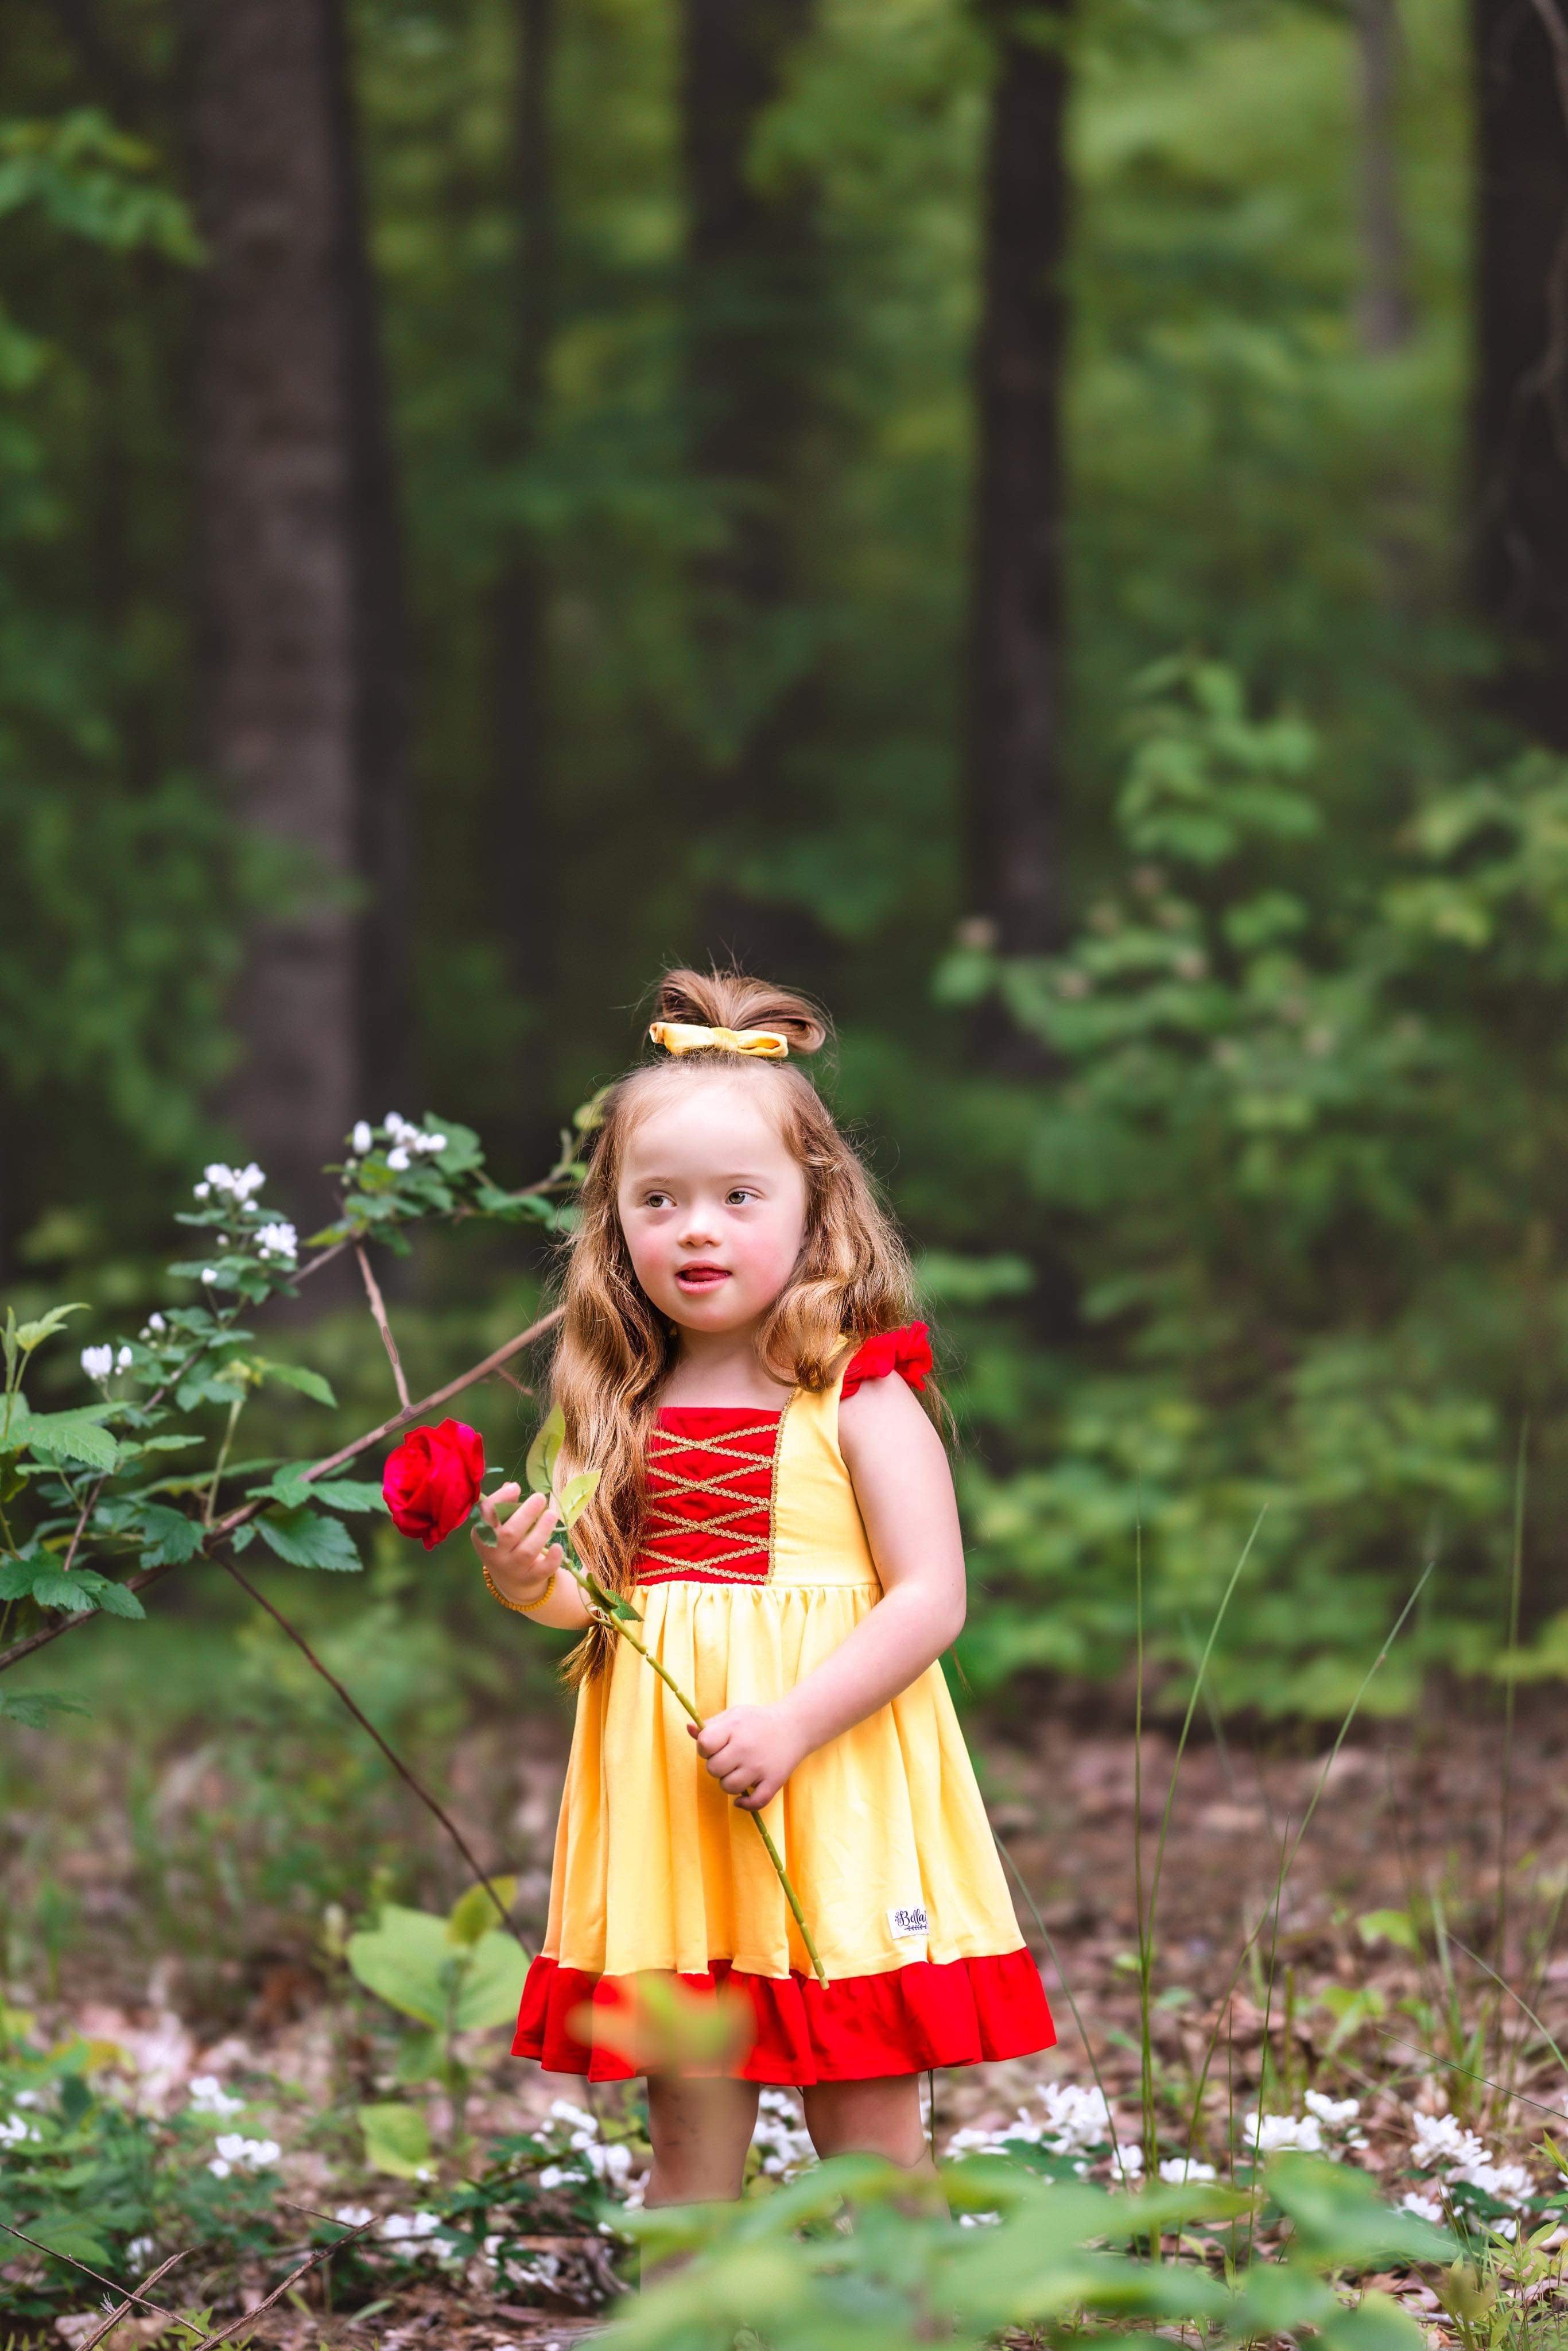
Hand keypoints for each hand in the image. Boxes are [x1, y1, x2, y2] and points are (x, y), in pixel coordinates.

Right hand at [473, 1483, 561, 1608]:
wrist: (510, 1579)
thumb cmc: (505, 1542)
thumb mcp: (499, 1526)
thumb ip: (503, 1506)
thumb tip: (511, 1486)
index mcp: (482, 1535)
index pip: (486, 1516)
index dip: (499, 1500)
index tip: (516, 1487)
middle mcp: (494, 1553)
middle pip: (510, 1533)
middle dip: (526, 1514)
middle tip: (540, 1498)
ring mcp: (511, 1568)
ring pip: (527, 1550)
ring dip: (542, 1531)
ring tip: (552, 1514)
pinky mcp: (528, 1579)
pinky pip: (540, 1571)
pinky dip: (551, 1560)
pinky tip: (558, 1547)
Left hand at [687, 1703, 805, 1810]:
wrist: (794, 1726)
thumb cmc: (758, 1721)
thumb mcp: (734, 1715)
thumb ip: (710, 1724)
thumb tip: (688, 1729)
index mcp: (734, 1728)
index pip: (704, 1745)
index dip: (705, 1748)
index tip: (716, 1746)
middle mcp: (746, 1747)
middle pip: (713, 1769)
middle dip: (717, 1766)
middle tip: (729, 1759)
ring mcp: (760, 1766)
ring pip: (729, 1787)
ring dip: (730, 1782)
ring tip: (739, 1771)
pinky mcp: (774, 1781)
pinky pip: (754, 1802)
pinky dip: (745, 1803)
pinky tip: (742, 1797)